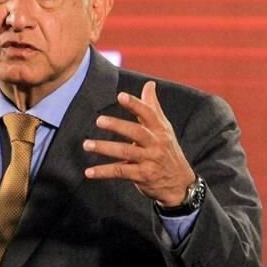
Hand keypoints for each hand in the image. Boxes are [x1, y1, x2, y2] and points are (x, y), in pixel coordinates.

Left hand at [83, 81, 195, 206]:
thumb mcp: (164, 128)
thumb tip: (149, 84)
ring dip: (105, 148)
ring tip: (87, 144)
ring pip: (126, 152)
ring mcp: (149, 160)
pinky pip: (120, 172)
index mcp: (160, 129)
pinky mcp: (143, 176)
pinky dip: (104, 172)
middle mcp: (156, 144)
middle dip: (117, 125)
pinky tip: (89, 172)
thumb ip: (153, 107)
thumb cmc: (167, 150)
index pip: (148, 114)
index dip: (135, 104)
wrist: (179, 183)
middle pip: (136, 132)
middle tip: (99, 121)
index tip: (121, 96)